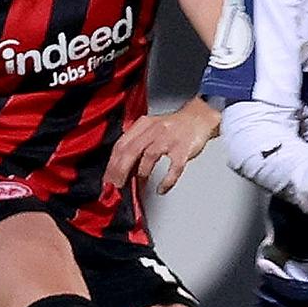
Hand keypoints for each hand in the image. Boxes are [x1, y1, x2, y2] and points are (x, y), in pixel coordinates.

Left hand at [106, 97, 221, 194]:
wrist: (199, 118)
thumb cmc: (174, 127)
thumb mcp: (151, 128)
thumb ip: (136, 143)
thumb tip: (121, 167)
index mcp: (143, 125)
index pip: (121, 145)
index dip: (112, 164)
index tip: (108, 179)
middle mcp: (155, 130)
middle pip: (131, 151)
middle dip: (120, 171)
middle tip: (116, 187)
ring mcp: (170, 139)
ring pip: (149, 157)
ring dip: (141, 175)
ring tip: (139, 187)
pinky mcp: (184, 149)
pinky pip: (174, 167)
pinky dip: (167, 181)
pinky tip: (162, 188)